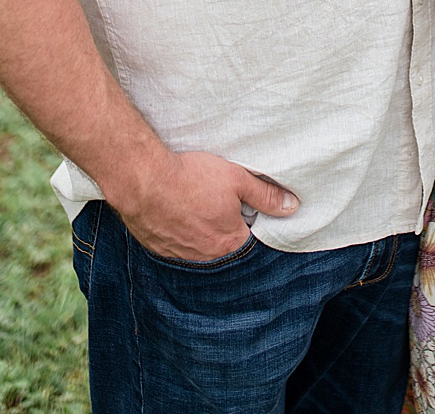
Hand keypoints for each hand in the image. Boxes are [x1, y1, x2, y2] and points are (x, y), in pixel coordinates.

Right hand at [109, 149, 296, 263]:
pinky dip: (176, 235)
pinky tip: (173, 216)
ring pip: (198, 249)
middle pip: (223, 247)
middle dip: (223, 229)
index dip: (248, 224)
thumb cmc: (189, 178)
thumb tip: (291, 206)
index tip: (243, 211)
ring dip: (199, 234)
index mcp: (230, 241)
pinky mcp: (158, 249)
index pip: (250, 241)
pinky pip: (174, 247)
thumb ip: (264, 195)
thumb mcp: (235, 178)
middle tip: (214, 207)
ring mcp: (180, 255)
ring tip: (193, 209)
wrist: (142, 179)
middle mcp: (207, 256)